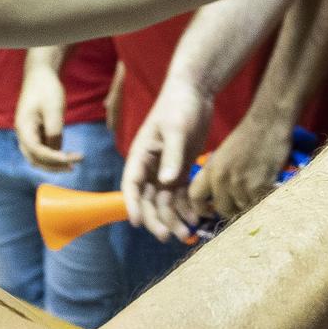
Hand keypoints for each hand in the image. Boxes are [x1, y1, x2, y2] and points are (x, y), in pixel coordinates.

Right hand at [14, 58, 79, 171]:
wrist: (42, 76)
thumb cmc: (46, 89)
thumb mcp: (53, 108)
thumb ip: (54, 130)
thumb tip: (57, 151)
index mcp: (23, 128)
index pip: (35, 150)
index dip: (51, 158)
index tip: (67, 159)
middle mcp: (25, 135)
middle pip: (35, 159)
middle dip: (53, 165)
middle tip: (72, 167)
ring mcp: (32, 135)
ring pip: (41, 157)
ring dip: (57, 162)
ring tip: (77, 162)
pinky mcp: (40, 134)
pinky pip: (47, 150)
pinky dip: (58, 155)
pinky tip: (73, 156)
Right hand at [119, 76, 206, 241]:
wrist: (195, 93)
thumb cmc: (179, 106)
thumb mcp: (176, 129)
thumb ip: (172, 156)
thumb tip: (166, 182)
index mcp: (141, 155)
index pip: (131, 185)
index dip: (132, 205)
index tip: (138, 223)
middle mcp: (150, 167)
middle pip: (148, 200)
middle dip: (157, 219)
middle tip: (169, 236)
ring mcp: (165, 171)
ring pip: (165, 202)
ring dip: (174, 219)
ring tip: (188, 235)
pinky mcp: (180, 171)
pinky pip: (180, 196)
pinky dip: (186, 209)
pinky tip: (196, 219)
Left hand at [190, 108, 290, 220]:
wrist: (268, 123)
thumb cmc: (247, 136)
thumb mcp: (222, 155)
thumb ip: (217, 176)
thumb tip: (216, 198)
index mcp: (211, 169)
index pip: (195, 197)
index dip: (201, 208)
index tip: (209, 211)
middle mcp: (223, 179)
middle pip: (222, 209)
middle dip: (230, 210)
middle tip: (238, 204)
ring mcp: (242, 184)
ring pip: (242, 209)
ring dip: (248, 205)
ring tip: (254, 195)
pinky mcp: (260, 187)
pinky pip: (258, 205)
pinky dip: (261, 202)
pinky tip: (265, 191)